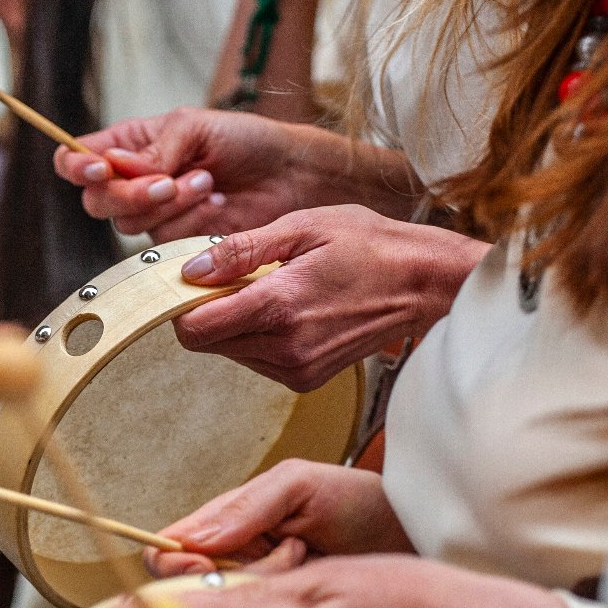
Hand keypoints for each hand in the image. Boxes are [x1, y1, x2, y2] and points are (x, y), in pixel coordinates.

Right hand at [52, 108, 332, 239]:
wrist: (288, 175)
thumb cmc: (244, 141)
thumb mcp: (195, 128)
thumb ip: (154, 149)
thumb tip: (114, 166)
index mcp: (129, 146)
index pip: (75, 160)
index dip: (77, 167)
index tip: (101, 169)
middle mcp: (133, 182)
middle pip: (96, 201)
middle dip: (131, 194)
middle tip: (169, 181)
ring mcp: (154, 215)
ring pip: (129, 224)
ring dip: (171, 204)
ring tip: (209, 182)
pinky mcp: (177, 243)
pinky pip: (163, 241)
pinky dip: (192, 222)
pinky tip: (218, 203)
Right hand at [148, 459, 410, 578]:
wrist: (413, 535)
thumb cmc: (358, 501)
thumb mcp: (300, 485)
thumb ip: (246, 507)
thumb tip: (191, 540)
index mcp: (224, 523)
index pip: (167, 550)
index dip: (175, 564)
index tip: (205, 566)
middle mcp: (233, 562)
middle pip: (190, 588)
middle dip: (232, 576)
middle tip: (283, 555)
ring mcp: (259, 593)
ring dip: (266, 585)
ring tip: (306, 558)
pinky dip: (283, 607)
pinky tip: (312, 582)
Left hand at [171, 205, 487, 390]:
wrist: (425, 284)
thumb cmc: (371, 246)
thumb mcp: (302, 228)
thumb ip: (241, 251)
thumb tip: (192, 271)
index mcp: (279, 306)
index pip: (195, 329)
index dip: (182, 306)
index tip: (191, 283)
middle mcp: (285, 347)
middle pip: (208, 343)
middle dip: (210, 311)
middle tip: (237, 277)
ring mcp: (297, 369)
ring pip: (230, 352)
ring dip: (235, 324)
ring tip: (273, 289)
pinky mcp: (307, 380)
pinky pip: (257, 360)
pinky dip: (259, 337)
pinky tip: (288, 310)